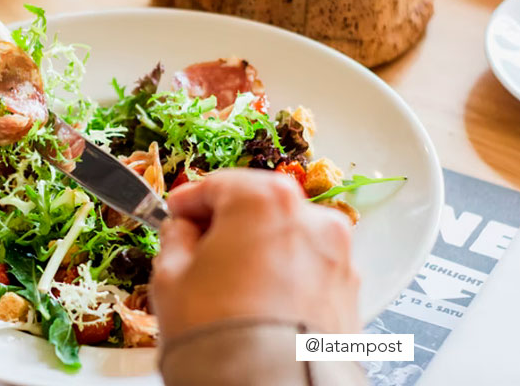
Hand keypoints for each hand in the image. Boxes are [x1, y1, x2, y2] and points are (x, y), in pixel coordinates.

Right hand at [151, 169, 358, 340]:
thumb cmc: (218, 335)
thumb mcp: (170, 277)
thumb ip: (176, 238)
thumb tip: (182, 232)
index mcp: (264, 200)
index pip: (218, 183)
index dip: (189, 200)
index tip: (176, 213)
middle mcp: (311, 219)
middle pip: (259, 206)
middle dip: (228, 224)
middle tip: (198, 249)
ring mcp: (337, 257)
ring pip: (288, 239)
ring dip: (260, 251)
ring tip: (229, 286)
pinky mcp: (349, 294)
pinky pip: (308, 272)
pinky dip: (285, 278)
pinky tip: (258, 305)